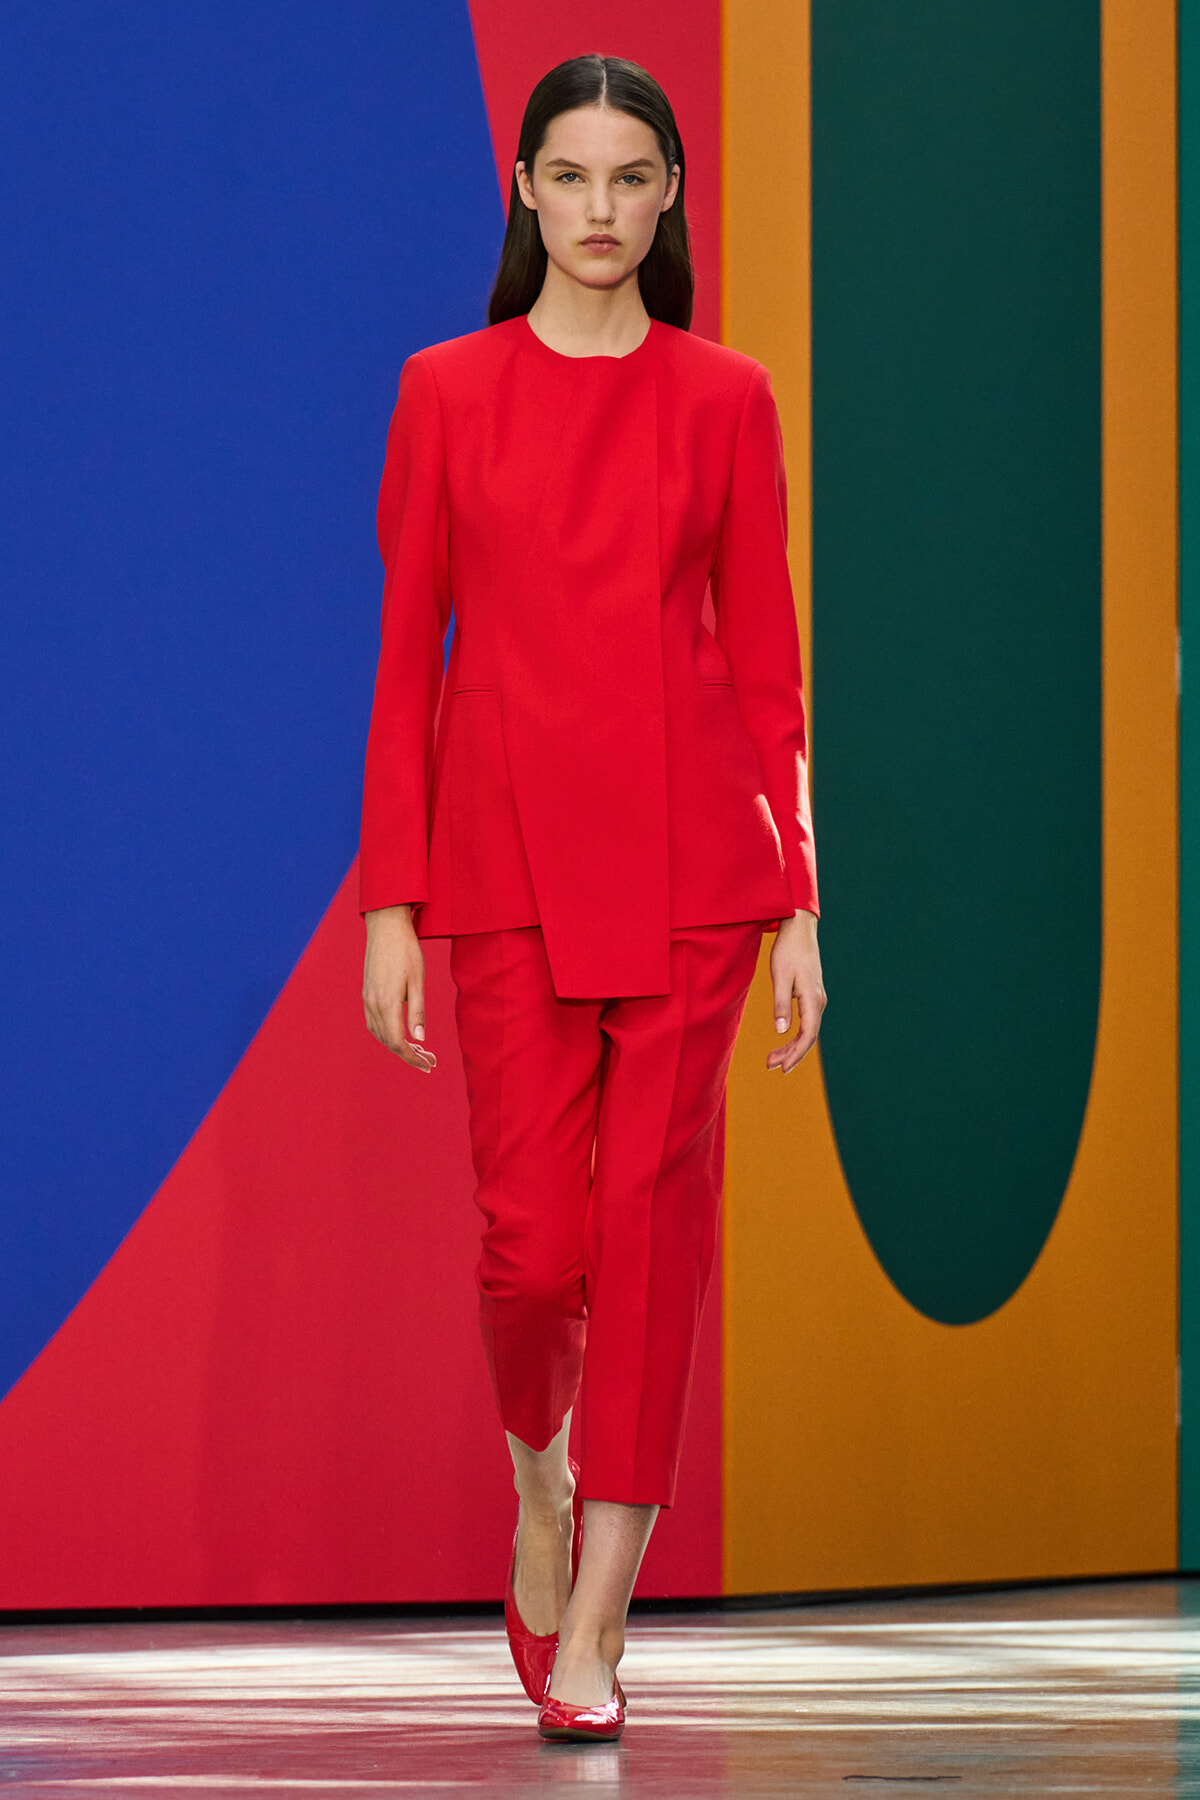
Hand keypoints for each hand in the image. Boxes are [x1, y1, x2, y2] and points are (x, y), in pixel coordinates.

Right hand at [362, 905, 436, 1073]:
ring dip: (397, 1045)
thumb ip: (417, 1011)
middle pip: (388, 1042)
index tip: (428, 1065)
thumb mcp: (418, 981)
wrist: (386, 927)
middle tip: (429, 1060)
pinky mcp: (366, 992)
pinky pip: (373, 1022)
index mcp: (387, 1003)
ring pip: (379, 1034)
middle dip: (408, 1055)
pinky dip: (386, 1033)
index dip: (412, 1058)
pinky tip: (399, 1032)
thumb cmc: (406, 951)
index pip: (397, 1042)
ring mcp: (367, 998)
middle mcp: (373, 1004)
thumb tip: (420, 1038)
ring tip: (417, 1050)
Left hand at [767, 908, 825, 1073]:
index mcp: (812, 999)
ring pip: (807, 1031)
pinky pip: (806, 1022)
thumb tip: (781, 1031)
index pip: (808, 1034)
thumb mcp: (780, 977)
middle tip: (770, 1065)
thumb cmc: (788, 951)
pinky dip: (794, 1035)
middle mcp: (819, 1002)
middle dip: (791, 1054)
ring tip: (772, 1058)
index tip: (782, 1067)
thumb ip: (781, 1004)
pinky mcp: (811, 996)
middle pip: (808, 1037)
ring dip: (791, 1047)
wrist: (799, 930)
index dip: (796, 1053)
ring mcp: (817, 999)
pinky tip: (783, 1040)